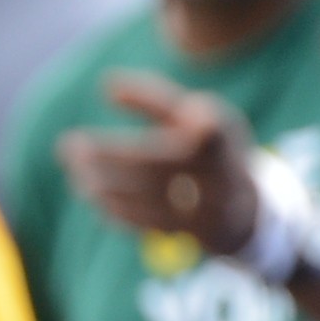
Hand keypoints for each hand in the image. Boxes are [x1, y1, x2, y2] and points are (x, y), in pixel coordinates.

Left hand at [56, 76, 257, 251]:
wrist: (249, 209)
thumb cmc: (210, 151)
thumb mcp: (195, 118)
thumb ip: (153, 100)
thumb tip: (106, 85)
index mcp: (216, 131)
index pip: (177, 112)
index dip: (144, 99)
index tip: (104, 88)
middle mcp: (219, 169)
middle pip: (155, 165)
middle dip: (108, 156)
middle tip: (69, 147)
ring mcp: (212, 205)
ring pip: (150, 199)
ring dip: (106, 187)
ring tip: (78, 174)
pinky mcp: (198, 234)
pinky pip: (149, 224)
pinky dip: (117, 210)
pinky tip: (96, 196)